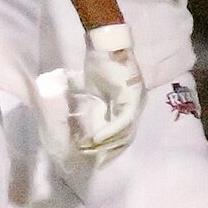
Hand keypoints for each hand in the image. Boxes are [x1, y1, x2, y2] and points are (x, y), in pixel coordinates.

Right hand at [71, 23, 144, 155]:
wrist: (104, 43)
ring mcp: (136, 102)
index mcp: (128, 103)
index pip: (123, 132)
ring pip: (125, 132)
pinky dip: (109, 131)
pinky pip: (122, 121)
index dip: (111, 146)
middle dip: (111, 152)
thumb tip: (71, 111)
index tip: (97, 157)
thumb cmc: (99, 62)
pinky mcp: (132, 98)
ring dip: (109, 145)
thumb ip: (88, 102)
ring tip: (94, 154)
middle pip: (126, 136)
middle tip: (98, 164)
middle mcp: (136, 105)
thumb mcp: (90, 87)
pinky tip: (97, 140)